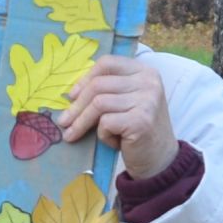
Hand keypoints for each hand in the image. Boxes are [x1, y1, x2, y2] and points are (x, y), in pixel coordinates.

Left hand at [56, 56, 178, 179]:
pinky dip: (103, 135)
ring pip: (98, 103)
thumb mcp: (125, 103)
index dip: (85, 79)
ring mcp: (147, 100)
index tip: (71, 96)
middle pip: (99, 85)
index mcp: (144, 71)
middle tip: (63, 122)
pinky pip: (106, 123)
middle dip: (76, 106)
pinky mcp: (141, 120)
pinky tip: (114, 142)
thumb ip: (108, 90)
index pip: (107, 63)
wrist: (159, 159)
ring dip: (82, 123)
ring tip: (73, 135)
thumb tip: (71, 93)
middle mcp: (148, 81)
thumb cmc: (136, 131)